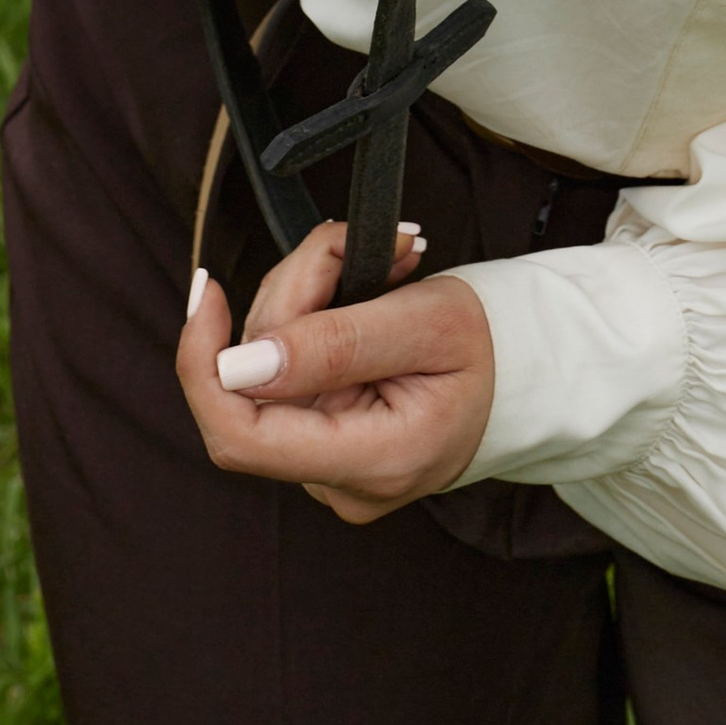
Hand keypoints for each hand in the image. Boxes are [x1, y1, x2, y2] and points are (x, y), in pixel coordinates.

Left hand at [177, 228, 495, 520]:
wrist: (520, 376)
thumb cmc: (489, 348)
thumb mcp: (428, 323)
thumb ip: (336, 342)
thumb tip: (238, 363)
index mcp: (373, 461)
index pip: (242, 438)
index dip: (204, 364)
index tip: (206, 289)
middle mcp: (339, 481)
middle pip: (256, 382)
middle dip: (289, 294)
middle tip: (349, 243)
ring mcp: (327, 468)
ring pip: (265, 366)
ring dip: (304, 294)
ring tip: (373, 256)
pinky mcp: (323, 442)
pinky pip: (285, 372)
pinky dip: (310, 318)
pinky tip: (356, 288)